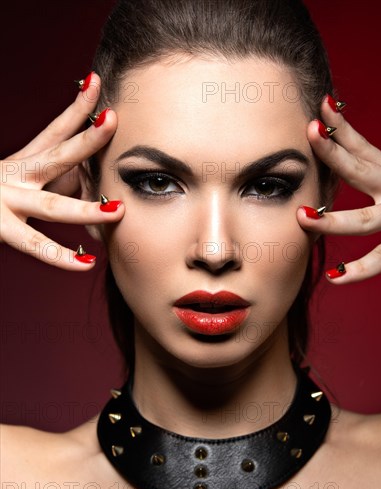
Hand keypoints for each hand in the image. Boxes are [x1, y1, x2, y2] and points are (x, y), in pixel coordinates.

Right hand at [0, 72, 123, 269]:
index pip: (54, 130)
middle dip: (86, 140)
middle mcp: (14, 175)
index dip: (77, 108)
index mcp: (22, 161)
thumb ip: (53, 178)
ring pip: (52, 205)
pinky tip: (86, 264)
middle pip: (56, 156)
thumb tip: (89, 176)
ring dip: (86, 209)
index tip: (97, 82)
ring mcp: (5, 200)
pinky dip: (61, 257)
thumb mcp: (19, 178)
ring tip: (118, 210)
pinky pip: (34, 246)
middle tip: (112, 120)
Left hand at [297, 95, 380, 283]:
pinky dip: (359, 270)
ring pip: (365, 220)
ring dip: (332, 220)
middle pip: (361, 170)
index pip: (362, 147)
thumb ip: (368, 164)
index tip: (321, 106)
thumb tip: (334, 135)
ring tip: (303, 217)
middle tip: (311, 133)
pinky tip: (335, 276)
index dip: (341, 127)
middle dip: (334, 153)